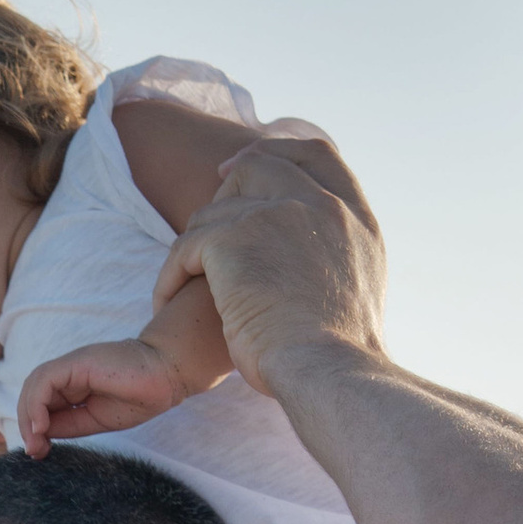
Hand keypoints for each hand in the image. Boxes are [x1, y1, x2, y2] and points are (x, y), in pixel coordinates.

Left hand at [16, 331, 192, 457]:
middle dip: (27, 425)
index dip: (33, 427)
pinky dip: (36, 403)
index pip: (40, 404)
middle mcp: (68, 374)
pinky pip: (45, 380)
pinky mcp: (76, 363)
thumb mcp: (95, 420)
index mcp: (73, 386)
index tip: (38, 452)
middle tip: (34, 451)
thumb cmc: (138, 398)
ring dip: (28, 416)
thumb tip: (40, 435)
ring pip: (34, 386)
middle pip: (32, 395)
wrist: (166, 378)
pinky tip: (41, 426)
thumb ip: (68, 424)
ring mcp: (71, 366)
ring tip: (36, 442)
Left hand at [150, 142, 387, 402]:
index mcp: (356, 218)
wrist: (329, 371)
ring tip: (183, 286)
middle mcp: (322, 205)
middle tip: (204, 226)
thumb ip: (335, 257)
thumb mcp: (357, 291)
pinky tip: (166, 302)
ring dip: (194, 248)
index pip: (316, 155)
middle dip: (225, 188)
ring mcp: (279, 214)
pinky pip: (185, 245)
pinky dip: (170, 275)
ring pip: (214, 210)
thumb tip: (310, 258)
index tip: (245, 165)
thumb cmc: (339, 357)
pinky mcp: (235, 237)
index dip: (277, 152)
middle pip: (260, 165)